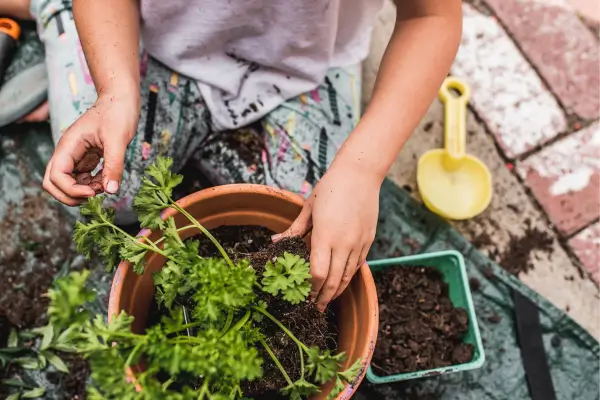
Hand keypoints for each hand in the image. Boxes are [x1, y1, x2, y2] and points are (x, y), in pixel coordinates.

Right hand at [43, 94, 138, 205]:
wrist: (121, 97)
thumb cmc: (117, 112)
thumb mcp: (118, 140)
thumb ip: (114, 166)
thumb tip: (111, 190)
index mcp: (68, 146)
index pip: (56, 177)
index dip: (71, 190)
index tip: (93, 192)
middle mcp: (68, 152)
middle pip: (54, 183)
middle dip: (71, 195)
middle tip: (94, 196)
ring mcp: (77, 155)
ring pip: (69, 183)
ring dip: (84, 190)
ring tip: (105, 184)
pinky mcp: (87, 157)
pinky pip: (83, 178)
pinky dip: (93, 184)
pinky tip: (108, 179)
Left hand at [274, 160, 380, 310]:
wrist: (360, 174)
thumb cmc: (330, 188)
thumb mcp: (308, 208)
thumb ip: (294, 229)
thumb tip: (276, 242)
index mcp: (325, 236)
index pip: (317, 273)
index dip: (310, 289)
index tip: (304, 297)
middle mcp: (343, 243)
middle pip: (333, 280)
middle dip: (323, 297)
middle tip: (315, 308)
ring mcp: (358, 243)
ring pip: (348, 276)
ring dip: (337, 291)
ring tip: (328, 300)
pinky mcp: (368, 240)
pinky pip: (358, 265)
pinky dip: (349, 277)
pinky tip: (342, 282)